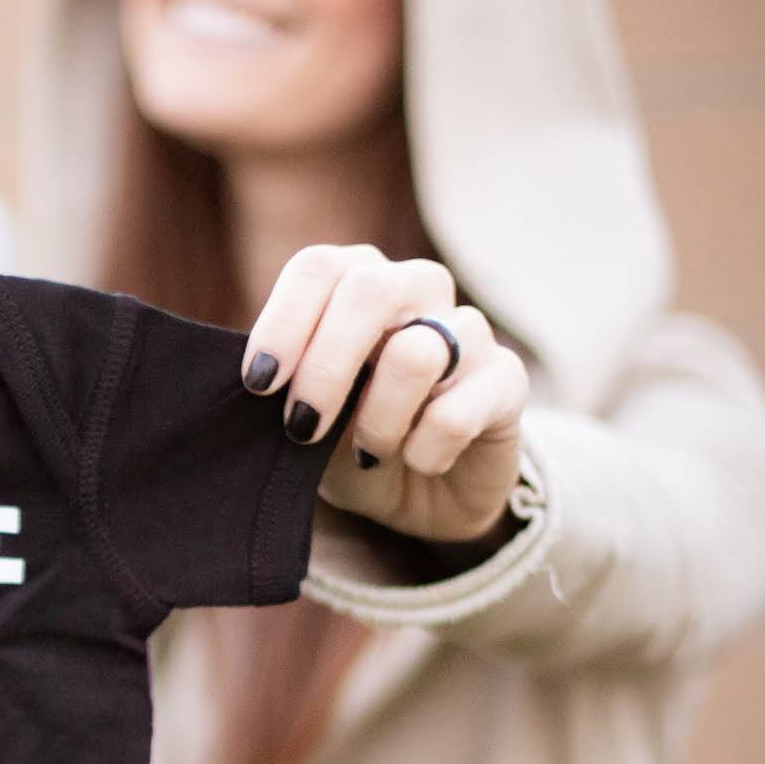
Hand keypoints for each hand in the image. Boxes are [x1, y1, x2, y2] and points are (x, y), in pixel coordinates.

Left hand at [242, 245, 528, 544]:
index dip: (284, 322)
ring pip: (416, 354)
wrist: (420, 495)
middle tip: (301, 427)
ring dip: (377, 420)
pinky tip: (419, 460)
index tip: (260, 383)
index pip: (318, 267)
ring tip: (370, 452)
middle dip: (325, 365)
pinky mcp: (507, 379)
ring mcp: (468, 330)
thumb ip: (285, 383)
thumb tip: (257, 376)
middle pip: (369, 290)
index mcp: (358, 283)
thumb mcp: (303, 414)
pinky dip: (424, 450)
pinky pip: (457, 411)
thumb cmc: (349, 442)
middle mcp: (416, 289)